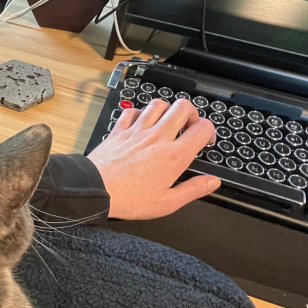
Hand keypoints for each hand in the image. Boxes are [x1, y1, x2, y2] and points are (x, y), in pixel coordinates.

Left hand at [87, 98, 220, 219]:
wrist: (95, 189)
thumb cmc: (129, 199)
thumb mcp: (167, 203)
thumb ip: (192, 190)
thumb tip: (212, 182)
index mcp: (174, 156)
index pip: (202, 128)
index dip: (209, 132)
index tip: (204, 141)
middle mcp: (158, 137)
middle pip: (183, 107)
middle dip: (191, 114)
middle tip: (188, 127)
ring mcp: (137, 130)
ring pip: (159, 104)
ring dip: (167, 110)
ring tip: (166, 123)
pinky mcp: (119, 130)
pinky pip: (132, 110)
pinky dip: (140, 113)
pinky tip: (140, 123)